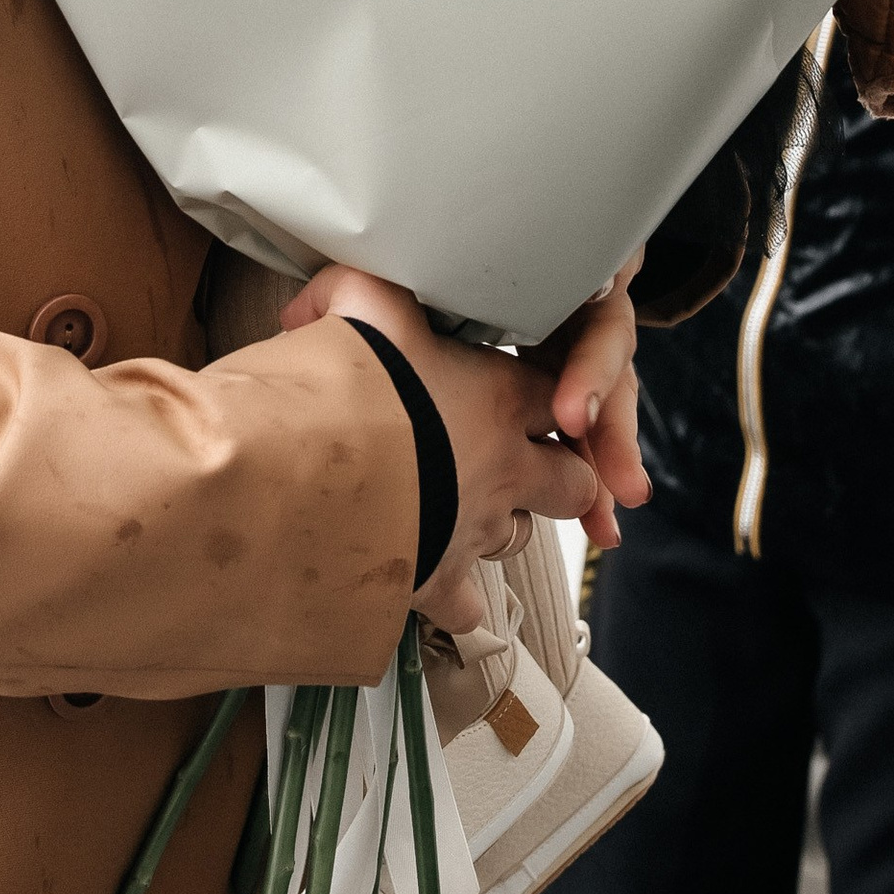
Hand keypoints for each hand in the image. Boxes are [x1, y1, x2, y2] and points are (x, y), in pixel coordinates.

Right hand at [282, 264, 642, 635]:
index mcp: (498, 399)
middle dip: (561, 478)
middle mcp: (504, 468)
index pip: (557, 398)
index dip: (550, 399)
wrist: (320, 473)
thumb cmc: (351, 384)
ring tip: (466, 515)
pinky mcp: (442, 579)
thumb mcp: (360, 306)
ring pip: (521, 539)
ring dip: (502, 529)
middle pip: (572, 482)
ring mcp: (478, 529)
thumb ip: (357, 288)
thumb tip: (323, 290)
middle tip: (525, 470)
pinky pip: (468, 605)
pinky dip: (460, 603)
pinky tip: (443, 593)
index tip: (533, 402)